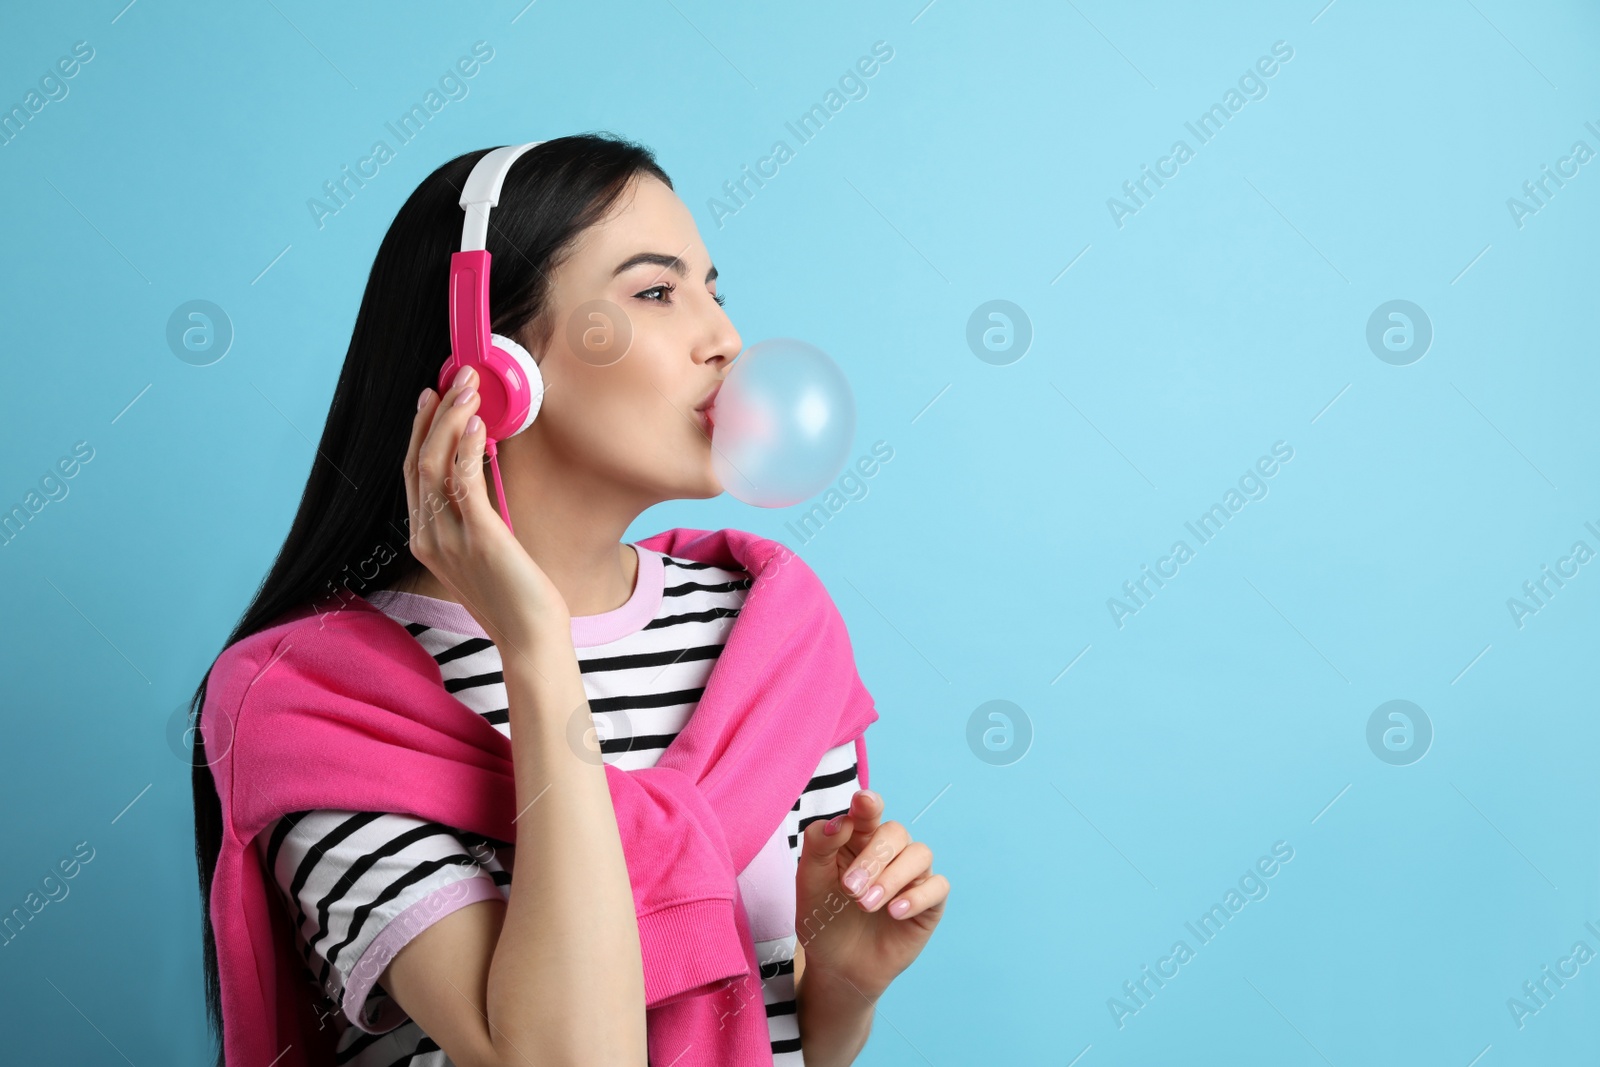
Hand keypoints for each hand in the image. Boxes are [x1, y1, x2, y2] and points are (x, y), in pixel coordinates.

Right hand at [404, 367, 568, 644]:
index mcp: (424, 540)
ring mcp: (448, 538)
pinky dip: (465, 446)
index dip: (419, 432)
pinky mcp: (478, 536)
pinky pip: (463, 481)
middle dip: (433, 415)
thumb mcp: (482, 552)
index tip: (432, 398)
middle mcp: (428, 537)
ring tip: (469, 388)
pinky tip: (477, 423)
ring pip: (434, 464)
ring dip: (451, 419)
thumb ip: (471, 518)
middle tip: (454, 379)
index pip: (412, 475)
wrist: (530, 636)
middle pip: (416, 462)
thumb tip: (477, 473)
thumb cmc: (515, 596)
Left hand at [794, 789, 948, 1002]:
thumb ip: (820, 844)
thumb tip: (843, 820)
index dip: (869, 804)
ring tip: (866, 905)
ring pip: (920, 855)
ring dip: (893, 878)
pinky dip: (918, 897)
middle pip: (895, 833)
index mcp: (859, 838)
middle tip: (850, 889)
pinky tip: (895, 913)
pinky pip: (938, 886)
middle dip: (873, 858)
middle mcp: (889, 851)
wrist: (837, 966)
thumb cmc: (823, 917)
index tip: (863, 802)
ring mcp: (911, 876)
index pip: (869, 811)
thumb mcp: (809, 881)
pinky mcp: (928, 903)